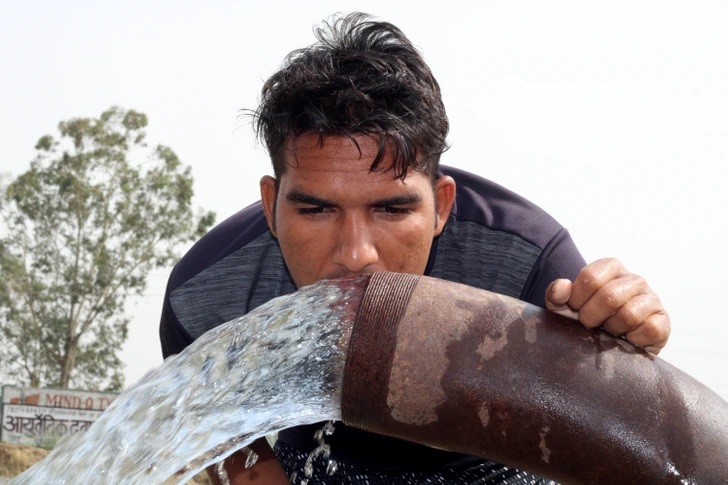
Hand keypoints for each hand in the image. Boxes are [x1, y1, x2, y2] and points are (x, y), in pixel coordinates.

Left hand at [544, 258, 669, 353]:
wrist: (611, 345)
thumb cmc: (588, 319)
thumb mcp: (565, 307)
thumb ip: (556, 295)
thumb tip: (562, 287)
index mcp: (610, 268)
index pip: (590, 277)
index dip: (577, 299)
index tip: (575, 310)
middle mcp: (634, 279)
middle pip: (609, 296)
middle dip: (591, 317)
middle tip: (589, 325)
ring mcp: (651, 299)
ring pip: (628, 314)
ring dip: (612, 329)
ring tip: (609, 331)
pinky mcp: (663, 321)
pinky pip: (648, 329)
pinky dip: (632, 339)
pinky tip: (626, 339)